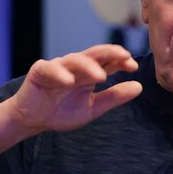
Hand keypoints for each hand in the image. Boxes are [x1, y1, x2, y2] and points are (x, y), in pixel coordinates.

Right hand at [8, 45, 141, 134]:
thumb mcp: (93, 108)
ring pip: (75, 60)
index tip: (134, 67)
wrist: (33, 120)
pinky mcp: (40, 71)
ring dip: (88, 66)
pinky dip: (59, 74)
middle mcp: (75, 66)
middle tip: (124, 57)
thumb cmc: (62, 111)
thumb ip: (114, 97)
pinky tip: (69, 81)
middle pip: (94, 54)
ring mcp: (58, 66)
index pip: (108, 61)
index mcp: (89, 73)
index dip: (121, 61)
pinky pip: (50, 69)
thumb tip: (139, 86)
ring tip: (101, 75)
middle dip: (110, 53)